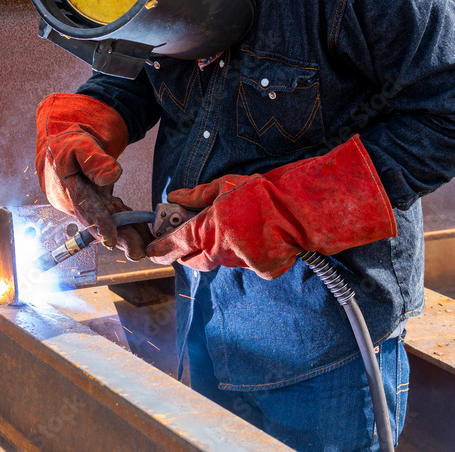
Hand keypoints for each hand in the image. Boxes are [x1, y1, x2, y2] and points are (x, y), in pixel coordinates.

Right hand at [35, 93, 150, 258]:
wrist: (64, 136)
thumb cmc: (70, 139)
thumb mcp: (78, 143)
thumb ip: (93, 160)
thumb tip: (111, 177)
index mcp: (68, 188)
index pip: (85, 208)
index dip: (98, 224)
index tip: (110, 240)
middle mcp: (78, 200)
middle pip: (99, 222)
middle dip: (119, 238)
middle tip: (138, 252)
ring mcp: (90, 201)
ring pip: (110, 220)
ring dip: (128, 234)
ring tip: (148, 246)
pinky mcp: (100, 198)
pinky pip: (116, 213)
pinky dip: (130, 222)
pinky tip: (145, 232)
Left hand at [145, 136, 396, 278]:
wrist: (301, 208)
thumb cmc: (264, 192)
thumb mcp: (225, 185)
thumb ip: (196, 195)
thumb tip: (175, 197)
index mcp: (210, 228)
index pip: (177, 244)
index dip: (161, 248)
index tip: (153, 251)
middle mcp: (223, 251)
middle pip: (195, 260)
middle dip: (186, 253)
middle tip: (183, 244)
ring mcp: (243, 263)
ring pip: (220, 261)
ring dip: (217, 250)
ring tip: (230, 229)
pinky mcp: (262, 270)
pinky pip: (245, 263)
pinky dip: (244, 252)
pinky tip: (254, 235)